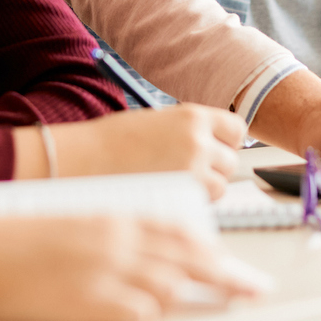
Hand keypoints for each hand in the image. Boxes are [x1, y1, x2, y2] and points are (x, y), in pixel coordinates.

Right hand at [0, 216, 261, 320]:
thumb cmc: (22, 236)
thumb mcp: (78, 224)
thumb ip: (118, 235)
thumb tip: (153, 252)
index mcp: (116, 217)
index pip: (178, 229)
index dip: (210, 246)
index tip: (233, 258)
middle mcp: (118, 242)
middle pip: (189, 259)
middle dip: (228, 274)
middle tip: (256, 287)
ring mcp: (106, 273)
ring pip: (171, 283)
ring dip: (196, 292)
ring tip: (226, 299)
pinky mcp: (92, 303)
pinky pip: (138, 310)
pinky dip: (150, 312)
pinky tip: (154, 312)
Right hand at [15, 105, 244, 197]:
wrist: (84, 159)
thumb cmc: (112, 142)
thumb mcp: (158, 122)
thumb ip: (188, 133)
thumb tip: (211, 148)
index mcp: (192, 116)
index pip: (236, 129)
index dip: (226, 142)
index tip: (216, 148)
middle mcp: (198, 140)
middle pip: (231, 160)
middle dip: (214, 168)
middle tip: (188, 171)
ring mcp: (192, 170)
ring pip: (221, 186)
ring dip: (205, 188)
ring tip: (173, 183)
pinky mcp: (181, 195)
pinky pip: (204, 204)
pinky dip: (192, 203)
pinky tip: (167, 195)